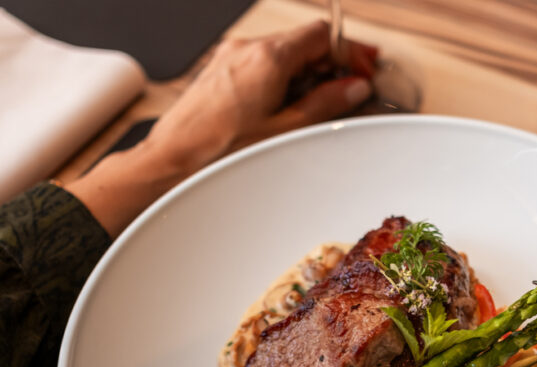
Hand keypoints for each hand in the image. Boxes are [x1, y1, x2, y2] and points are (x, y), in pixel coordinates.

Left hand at [142, 20, 376, 172]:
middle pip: (303, 41)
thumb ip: (325, 103)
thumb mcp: (286, 130)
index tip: (364, 71)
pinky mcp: (219, 71)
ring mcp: (230, 58)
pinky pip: (260, 65)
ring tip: (316, 106)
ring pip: (282, 52)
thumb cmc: (218, 152)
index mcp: (268, 58)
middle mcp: (246, 49)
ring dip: (305, 73)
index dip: (350, 52)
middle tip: (349, 90)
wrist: (172, 161)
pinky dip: (281, 79)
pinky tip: (285, 108)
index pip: (323, 35)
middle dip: (330, 64)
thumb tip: (353, 88)